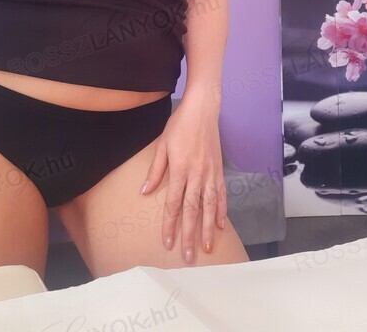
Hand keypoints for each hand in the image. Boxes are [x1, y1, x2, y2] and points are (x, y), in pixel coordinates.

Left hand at [139, 94, 226, 263]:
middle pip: (193, 209)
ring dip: (207, 228)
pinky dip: (221, 210)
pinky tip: (219, 224)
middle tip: (188, 256)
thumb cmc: (179, 125)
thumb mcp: (162, 145)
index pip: (174, 203)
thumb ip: (155, 170)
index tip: (168, 242)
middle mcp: (197, 174)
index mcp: (180, 168)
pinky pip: (221, 194)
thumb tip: (145, 192)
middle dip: (190, 234)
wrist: (202, 110)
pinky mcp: (219, 169)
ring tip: (206, 247)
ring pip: (210, 206)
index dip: (170, 224)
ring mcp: (210, 172)